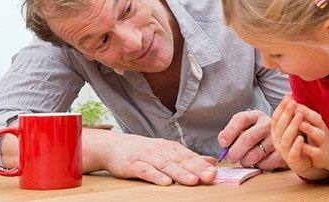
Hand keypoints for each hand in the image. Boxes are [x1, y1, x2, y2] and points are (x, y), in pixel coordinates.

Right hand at [100, 132, 216, 185]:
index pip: (189, 156)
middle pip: (181, 160)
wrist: (113, 146)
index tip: (215, 173)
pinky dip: (156, 176)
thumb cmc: (143, 151)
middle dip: (196, 169)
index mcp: (171, 148)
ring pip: (166, 165)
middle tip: (209, 177)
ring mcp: (147, 157)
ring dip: (180, 173)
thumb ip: (189, 157)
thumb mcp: (167, 151)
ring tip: (193, 181)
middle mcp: (161, 151)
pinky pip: (146, 170)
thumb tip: (212, 161)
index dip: (202, 165)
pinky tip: (165, 182)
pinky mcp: (133, 164)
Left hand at [217, 109, 285, 169]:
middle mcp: (268, 124)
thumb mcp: (244, 129)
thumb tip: (223, 141)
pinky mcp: (282, 153)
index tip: (223, 144)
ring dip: (245, 161)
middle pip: (247, 138)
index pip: (240, 119)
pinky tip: (259, 162)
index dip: (229, 132)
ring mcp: (277, 138)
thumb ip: (231, 133)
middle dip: (235, 151)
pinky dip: (258, 166)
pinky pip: (265, 163)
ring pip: (255, 154)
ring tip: (245, 160)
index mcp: (255, 116)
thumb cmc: (257, 136)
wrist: (282, 142)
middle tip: (231, 158)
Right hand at [271, 96, 312, 173]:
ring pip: (286, 137)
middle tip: (294, 103)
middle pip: (280, 125)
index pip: (276, 117)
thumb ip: (289, 114)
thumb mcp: (291, 126)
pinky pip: (293, 152)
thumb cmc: (296, 141)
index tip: (288, 98)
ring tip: (300, 116)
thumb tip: (288, 96)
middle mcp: (277, 140)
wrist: (302, 161)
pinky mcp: (292, 159)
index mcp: (275, 131)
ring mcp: (283, 150)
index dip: (281, 107)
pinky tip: (301, 137)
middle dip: (287, 113)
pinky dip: (297, 144)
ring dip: (293, 126)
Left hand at [296, 103, 328, 169]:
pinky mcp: (321, 154)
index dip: (303, 107)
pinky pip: (316, 151)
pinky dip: (309, 148)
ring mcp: (322, 142)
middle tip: (296, 108)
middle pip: (317, 120)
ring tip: (300, 124)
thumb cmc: (316, 136)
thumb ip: (300, 112)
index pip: (311, 112)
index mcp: (317, 123)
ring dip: (309, 129)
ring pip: (318, 134)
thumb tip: (287, 97)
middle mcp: (321, 130)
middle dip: (307, 114)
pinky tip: (301, 145)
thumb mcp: (310, 124)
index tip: (292, 101)